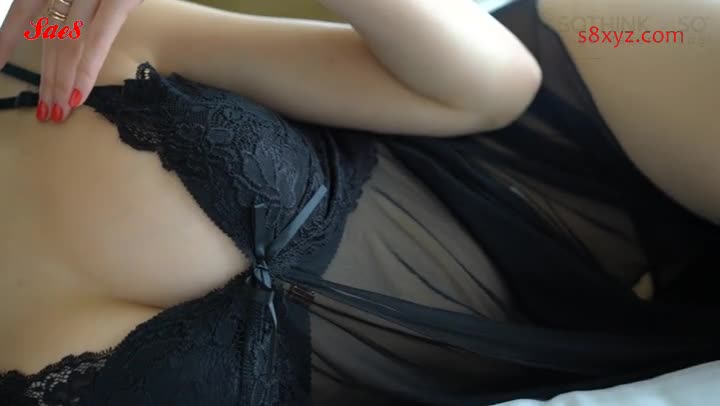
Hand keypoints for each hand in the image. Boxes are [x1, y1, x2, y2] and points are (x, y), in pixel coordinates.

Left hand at [0, 0, 142, 122]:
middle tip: (42, 109)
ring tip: (56, 111)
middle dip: (45, 75)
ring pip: (67, 41)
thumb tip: (70, 28)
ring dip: (60, 80)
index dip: (8, 38)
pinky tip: (77, 94)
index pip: (25, 10)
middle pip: (48, 34)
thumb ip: (82, 2)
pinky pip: (97, 39)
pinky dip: (86, 69)